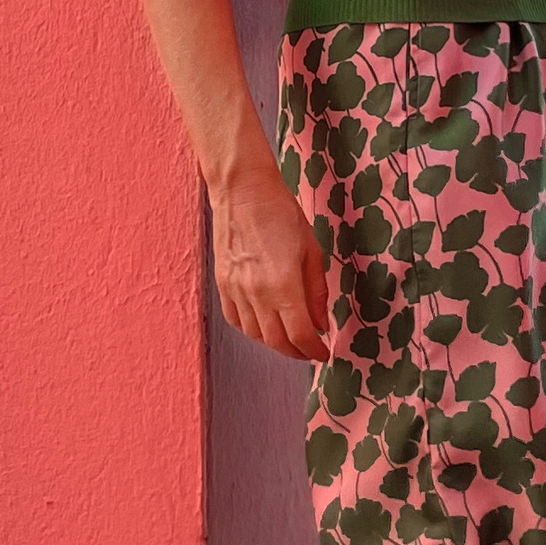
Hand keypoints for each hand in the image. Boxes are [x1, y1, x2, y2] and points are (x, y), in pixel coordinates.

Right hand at [211, 167, 329, 360]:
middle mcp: (256, 294)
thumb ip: (317, 291)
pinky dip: (251, 330)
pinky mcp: (222, 284)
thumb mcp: (311, 250)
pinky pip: (235, 320)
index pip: (300, 335)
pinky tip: (264, 324)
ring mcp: (235, 290)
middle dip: (296, 352)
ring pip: (255, 335)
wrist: (243, 191)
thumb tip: (321, 323)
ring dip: (275, 342)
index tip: (323, 353)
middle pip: (277, 342)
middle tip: (310, 350)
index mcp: (283, 285)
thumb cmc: (281, 213)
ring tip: (290, 337)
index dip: (314, 351)